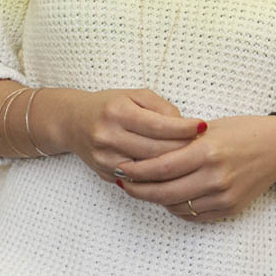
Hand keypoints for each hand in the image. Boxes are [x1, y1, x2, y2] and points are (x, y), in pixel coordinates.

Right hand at [56, 88, 204, 182]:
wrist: (71, 121)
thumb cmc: (107, 106)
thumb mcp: (132, 95)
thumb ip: (160, 107)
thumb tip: (185, 126)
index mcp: (117, 112)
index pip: (159, 125)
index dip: (185, 128)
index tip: (202, 126)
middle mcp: (109, 136)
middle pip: (158, 151)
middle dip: (184, 149)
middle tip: (203, 146)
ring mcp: (106, 158)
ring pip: (151, 170)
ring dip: (174, 167)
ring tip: (191, 160)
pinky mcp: (106, 173)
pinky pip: (140, 181)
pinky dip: (158, 178)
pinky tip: (170, 172)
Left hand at [116, 115, 275, 221]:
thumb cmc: (240, 132)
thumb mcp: (206, 129)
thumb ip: (178, 141)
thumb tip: (144, 150)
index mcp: (206, 152)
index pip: (161, 166)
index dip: (136, 170)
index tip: (120, 166)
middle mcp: (215, 177)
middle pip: (165, 191)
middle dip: (138, 189)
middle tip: (123, 182)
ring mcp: (224, 195)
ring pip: (177, 205)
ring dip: (155, 198)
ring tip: (140, 188)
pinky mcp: (230, 208)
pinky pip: (194, 214)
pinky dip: (175, 207)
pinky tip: (166, 196)